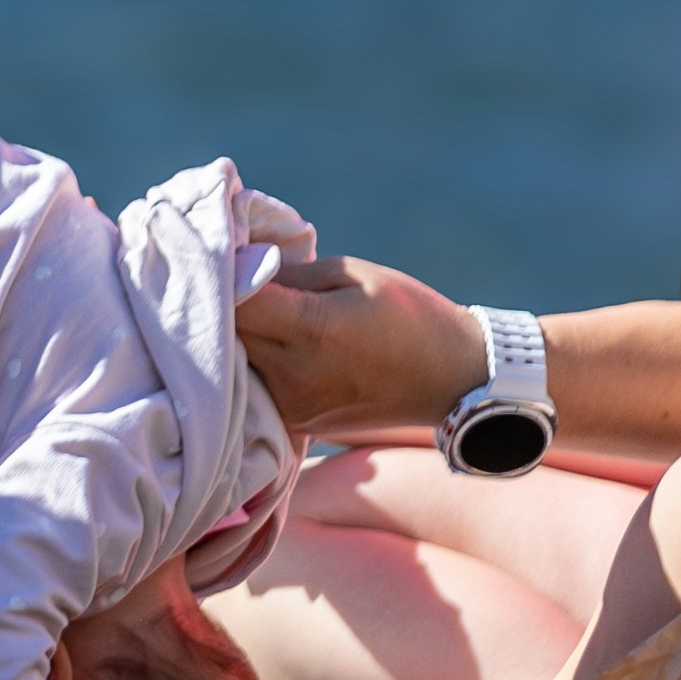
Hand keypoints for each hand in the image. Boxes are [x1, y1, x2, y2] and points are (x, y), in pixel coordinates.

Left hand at [236, 252, 487, 438]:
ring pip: (240, 361)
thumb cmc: (408, 315)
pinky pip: (258, 384)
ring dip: (242, 335)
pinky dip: (260, 361)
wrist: (451, 380)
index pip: (237, 301)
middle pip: (231, 333)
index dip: (229, 274)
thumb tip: (242, 267)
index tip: (233, 256)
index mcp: (313, 330)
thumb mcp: (354, 274)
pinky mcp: (297, 423)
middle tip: (242, 279)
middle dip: (228, 303)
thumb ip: (291, 273)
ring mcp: (294, 405)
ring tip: (265, 311)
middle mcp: (296, 375)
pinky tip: (280, 344)